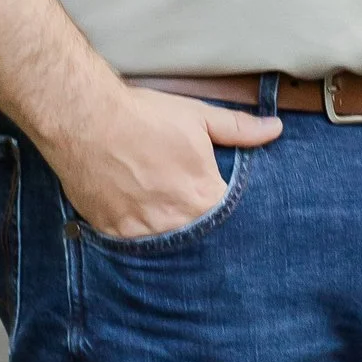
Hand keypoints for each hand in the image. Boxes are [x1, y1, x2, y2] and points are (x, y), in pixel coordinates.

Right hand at [50, 84, 279, 239]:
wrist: (86, 119)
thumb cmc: (145, 117)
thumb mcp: (198, 117)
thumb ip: (239, 129)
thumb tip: (275, 129)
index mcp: (203, 197)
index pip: (229, 223)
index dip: (228, 216)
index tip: (222, 210)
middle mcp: (175, 222)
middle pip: (196, 238)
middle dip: (197, 228)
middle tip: (190, 213)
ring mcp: (141, 231)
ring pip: (164, 245)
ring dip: (167, 233)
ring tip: (161, 211)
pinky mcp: (112, 232)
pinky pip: (132, 244)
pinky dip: (137, 232)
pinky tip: (134, 212)